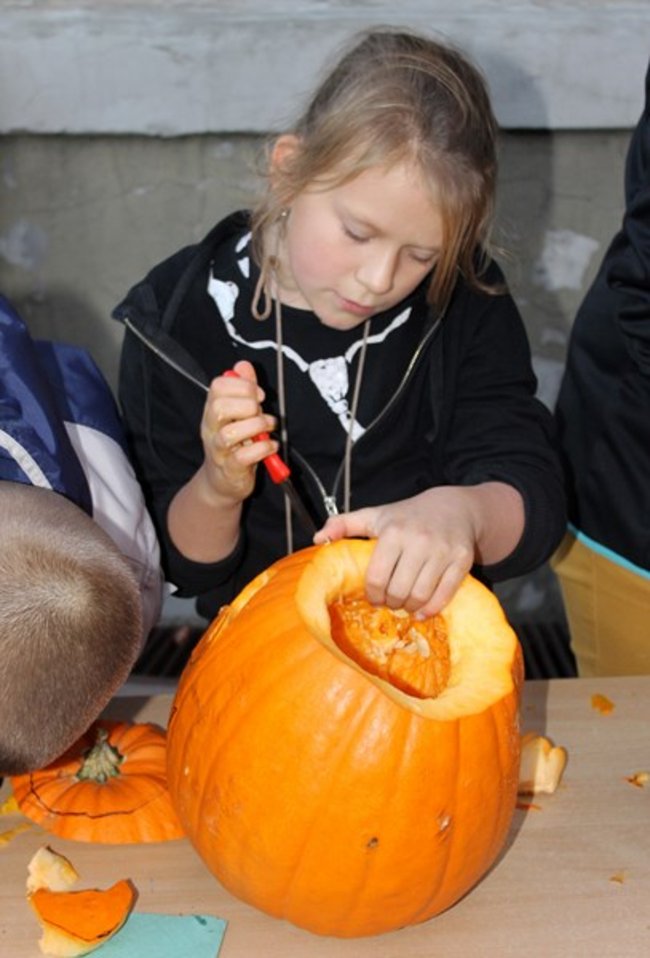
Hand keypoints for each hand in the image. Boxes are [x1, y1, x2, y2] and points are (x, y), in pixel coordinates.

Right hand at [199, 360, 278, 501]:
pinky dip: (262, 449)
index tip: (258, 394)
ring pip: (230, 433)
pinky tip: (270, 446)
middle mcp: (212, 429)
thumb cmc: (234, 446)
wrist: (222, 483)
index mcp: (213, 411)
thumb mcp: (239, 415)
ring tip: (268, 428)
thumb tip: (243, 365)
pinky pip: (243, 457)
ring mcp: (219, 450)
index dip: (241, 385)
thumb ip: (243, 389)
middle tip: (261, 411)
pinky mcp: (230, 469)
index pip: (218, 387)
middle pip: (220, 407)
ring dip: (256, 427)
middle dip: (247, 404)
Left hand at [313, 484, 522, 616]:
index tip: (373, 597)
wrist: (454, 508)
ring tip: (404, 604)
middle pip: (399, 590)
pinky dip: (432, 609)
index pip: (377, 577)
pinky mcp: (462, 561)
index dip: (372, 594)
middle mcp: (419, 541)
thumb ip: (344, 524)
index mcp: (394, 532)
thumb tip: (317, 540)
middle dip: (391, 603)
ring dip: (409, 608)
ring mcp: (443, 552)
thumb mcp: (375, 515)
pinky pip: (445, 595)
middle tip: (389, 602)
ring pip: (421, 595)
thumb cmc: (407, 515)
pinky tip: (422, 610)